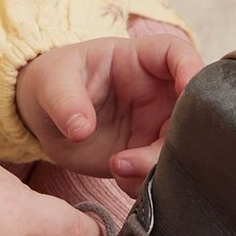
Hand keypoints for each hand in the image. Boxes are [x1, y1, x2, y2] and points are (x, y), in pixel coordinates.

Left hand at [14, 18, 201, 197]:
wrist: (44, 118)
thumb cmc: (53, 83)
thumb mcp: (52, 82)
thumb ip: (66, 100)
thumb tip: (81, 128)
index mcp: (139, 60)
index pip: (176, 53)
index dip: (190, 68)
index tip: (188, 88)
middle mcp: (157, 94)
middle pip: (190, 109)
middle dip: (179, 135)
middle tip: (141, 153)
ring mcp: (154, 127)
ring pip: (180, 147)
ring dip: (158, 164)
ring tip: (120, 167)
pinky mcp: (145, 156)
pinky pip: (160, 173)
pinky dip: (146, 182)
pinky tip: (119, 177)